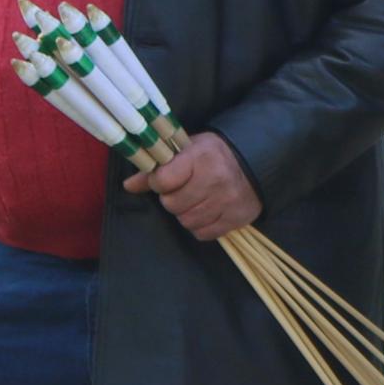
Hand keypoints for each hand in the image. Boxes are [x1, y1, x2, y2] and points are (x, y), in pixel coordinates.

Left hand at [126, 131, 259, 240]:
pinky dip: (201, 225)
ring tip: (197, 200)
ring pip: (187, 221)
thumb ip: (158, 168)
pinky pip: (203, 233)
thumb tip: (128, 186)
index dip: (158, 182)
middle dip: (173, 199)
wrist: (255, 162)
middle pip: (172, 204)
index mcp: (201, 157)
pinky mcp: (236, 218)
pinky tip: (208, 211)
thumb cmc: (214, 155)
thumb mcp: (187, 151)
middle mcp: (216, 179)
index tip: (166, 179)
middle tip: (184, 190)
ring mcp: (227, 201)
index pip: (163, 180)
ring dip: (187, 213)